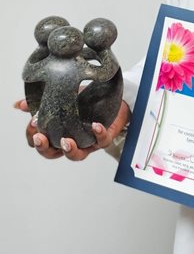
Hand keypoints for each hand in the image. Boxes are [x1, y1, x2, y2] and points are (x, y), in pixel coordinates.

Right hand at [14, 98, 130, 161]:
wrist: (113, 100)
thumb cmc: (86, 102)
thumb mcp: (63, 98)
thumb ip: (42, 102)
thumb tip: (19, 105)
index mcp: (59, 134)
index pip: (41, 143)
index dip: (34, 138)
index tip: (32, 125)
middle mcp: (72, 142)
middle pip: (54, 154)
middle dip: (45, 148)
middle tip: (41, 138)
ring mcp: (88, 142)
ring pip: (78, 155)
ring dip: (70, 150)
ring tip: (66, 141)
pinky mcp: (105, 138)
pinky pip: (102, 141)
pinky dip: (99, 134)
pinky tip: (95, 126)